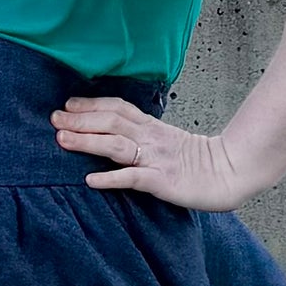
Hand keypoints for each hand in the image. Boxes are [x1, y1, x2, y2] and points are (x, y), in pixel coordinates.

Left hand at [50, 96, 248, 208]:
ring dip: (87, 141)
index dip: (91, 104)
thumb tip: (118, 132)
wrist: (232, 173)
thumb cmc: (200, 161)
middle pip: (111, 122)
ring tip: (62, 140)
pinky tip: (89, 180)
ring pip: (116, 145)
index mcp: (153, 127)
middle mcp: (152, 138)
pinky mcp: (162, 181)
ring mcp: (156, 158)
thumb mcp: (169, 141)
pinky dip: (110, 178)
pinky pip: (132, 178)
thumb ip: (146, 134)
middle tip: (54, 119)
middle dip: (80, 120)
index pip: (118, 108)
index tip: (68, 105)